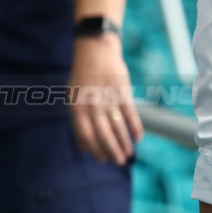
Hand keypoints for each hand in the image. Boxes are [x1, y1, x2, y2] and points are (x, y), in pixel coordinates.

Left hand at [68, 33, 141, 165]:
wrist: (94, 50)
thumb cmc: (82, 78)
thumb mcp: (73, 98)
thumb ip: (77, 123)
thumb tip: (82, 148)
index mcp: (77, 106)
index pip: (85, 134)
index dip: (95, 149)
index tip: (102, 160)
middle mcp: (92, 103)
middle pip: (102, 133)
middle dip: (111, 150)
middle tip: (119, 162)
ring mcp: (107, 97)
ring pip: (117, 125)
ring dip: (123, 142)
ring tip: (128, 154)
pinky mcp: (122, 90)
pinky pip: (130, 112)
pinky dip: (135, 127)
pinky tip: (138, 138)